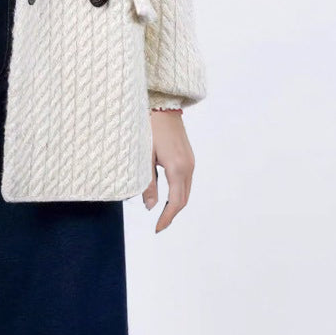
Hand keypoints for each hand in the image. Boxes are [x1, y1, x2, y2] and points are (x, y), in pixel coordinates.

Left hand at [143, 110, 194, 231]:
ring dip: (176, 203)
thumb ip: (148, 183)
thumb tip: (150, 207)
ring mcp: (191, 161)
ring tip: (161, 212)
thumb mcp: (144, 156)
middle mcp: (188, 167)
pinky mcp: (189, 157)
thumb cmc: (150, 128)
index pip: (175, 202)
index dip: (166, 218)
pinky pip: (186, 181)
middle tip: (159, 225)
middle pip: (183, 199)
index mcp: (177, 168)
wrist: (163, 105)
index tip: (157, 229)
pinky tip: (167, 194)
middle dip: (171, 214)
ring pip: (186, 191)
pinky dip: (178, 192)